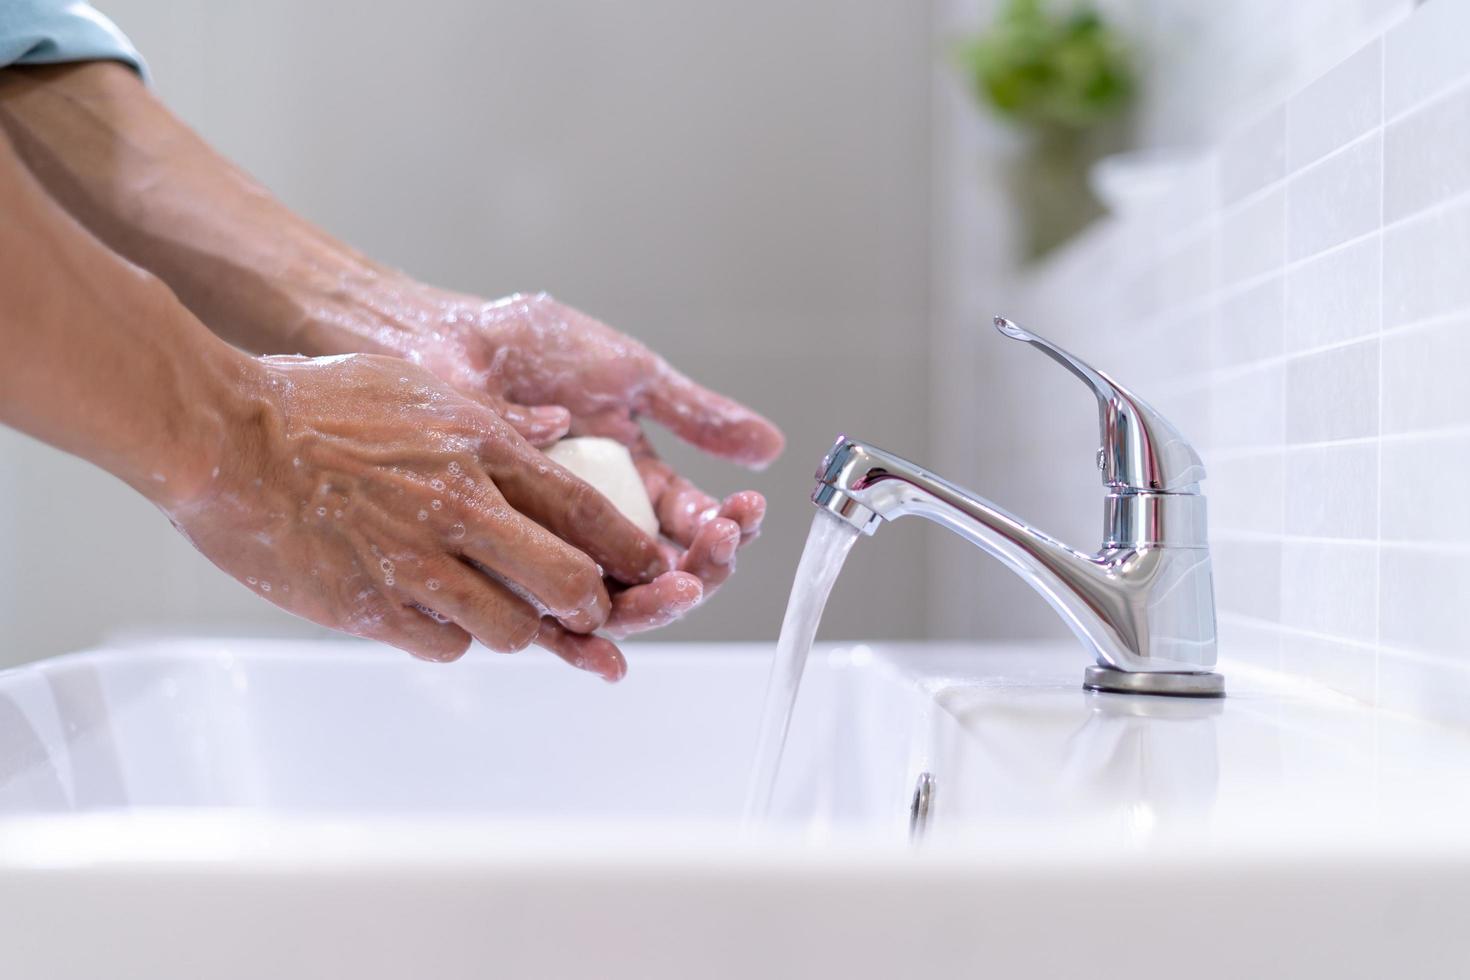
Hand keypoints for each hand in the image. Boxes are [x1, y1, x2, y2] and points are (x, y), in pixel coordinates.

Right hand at [164, 353, 693, 679]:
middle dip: (589, 610)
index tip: (650, 571)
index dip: (629, 552)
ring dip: (513, 628)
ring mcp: (418, 563)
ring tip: (487, 607)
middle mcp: (462, 509)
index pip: (588, 512)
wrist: (225, 435)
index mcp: (483, 450)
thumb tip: (554, 430)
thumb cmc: (318, 404)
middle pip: (569, 585)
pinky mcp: (372, 608)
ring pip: (511, 631)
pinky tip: (425, 614)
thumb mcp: (421, 390)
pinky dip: (447, 639)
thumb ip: (494, 421)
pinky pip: (444, 647)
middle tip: (584, 615)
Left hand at [389, 291, 784, 630]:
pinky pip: (546, 619)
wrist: (450, 338)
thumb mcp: (632, 377)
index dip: (726, 529)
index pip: (693, 526)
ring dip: (660, 605)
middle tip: (719, 549)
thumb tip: (773, 447)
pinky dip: (580, 645)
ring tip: (685, 585)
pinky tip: (609, 657)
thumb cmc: (532, 347)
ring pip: (618, 602)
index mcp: (636, 481)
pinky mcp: (509, 562)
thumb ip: (698, 416)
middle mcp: (601, 522)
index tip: (743, 512)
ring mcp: (557, 544)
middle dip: (704, 570)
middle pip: (666, 575)